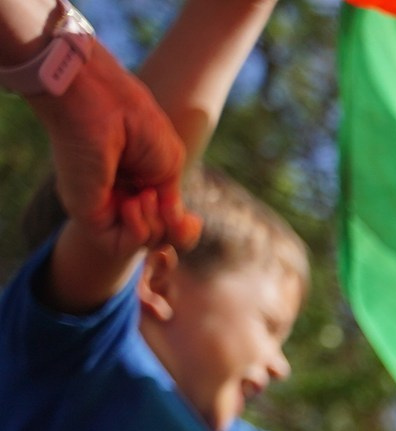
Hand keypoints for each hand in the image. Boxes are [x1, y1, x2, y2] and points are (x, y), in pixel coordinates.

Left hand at [29, 49, 196, 245]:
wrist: (100, 104)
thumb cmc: (134, 122)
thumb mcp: (170, 165)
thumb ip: (173, 202)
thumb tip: (175, 226)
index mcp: (136, 183)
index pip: (163, 222)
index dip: (181, 230)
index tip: (193, 220)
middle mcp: (117, 198)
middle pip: (158, 238)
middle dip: (170, 227)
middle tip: (157, 195)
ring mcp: (102, 208)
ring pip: (143, 244)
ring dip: (156, 225)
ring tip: (144, 194)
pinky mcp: (88, 217)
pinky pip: (122, 246)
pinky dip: (139, 230)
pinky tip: (134, 202)